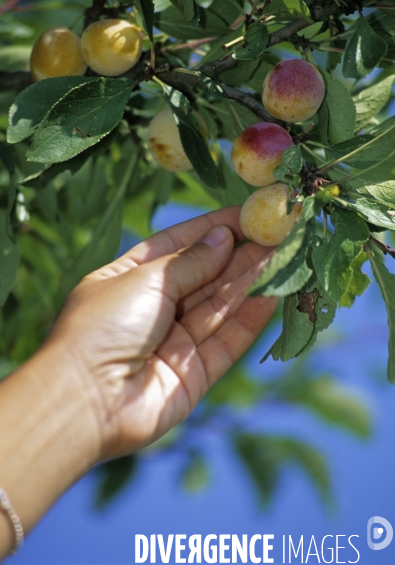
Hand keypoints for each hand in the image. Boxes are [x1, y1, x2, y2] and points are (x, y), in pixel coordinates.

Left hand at [46, 206, 276, 459]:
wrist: (85, 403)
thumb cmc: (103, 327)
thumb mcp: (146, 280)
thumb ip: (191, 262)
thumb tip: (224, 237)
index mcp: (129, 279)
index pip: (177, 246)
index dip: (211, 229)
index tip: (245, 214)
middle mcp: (153, 309)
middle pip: (203, 276)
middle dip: (238, 254)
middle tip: (275, 233)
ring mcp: (173, 342)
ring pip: (220, 306)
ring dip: (250, 281)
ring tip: (283, 256)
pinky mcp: (194, 373)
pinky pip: (228, 340)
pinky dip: (250, 318)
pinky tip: (273, 293)